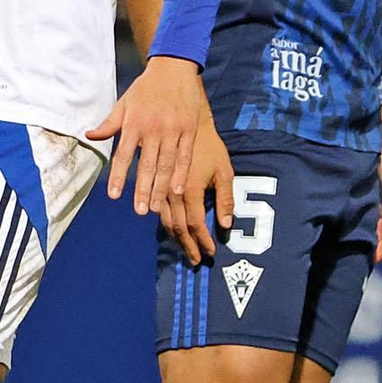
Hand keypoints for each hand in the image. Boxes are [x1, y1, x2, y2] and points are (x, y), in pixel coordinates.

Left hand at [87, 54, 203, 215]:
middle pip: (147, 164)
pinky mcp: (189, 129)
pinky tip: (177, 189)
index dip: (119, 176)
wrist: (173, 68)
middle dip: (143, 189)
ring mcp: (173, 129)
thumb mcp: (124, 103)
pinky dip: (181, 173)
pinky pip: (185, 155)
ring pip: (166, 163)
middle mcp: (153, 128)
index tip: (115, 195)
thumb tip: (89, 135)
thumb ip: (109, 123)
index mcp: (134, 123)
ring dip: (161, 187)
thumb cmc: (146, 88)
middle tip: (140, 210)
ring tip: (157, 206)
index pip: (124, 154)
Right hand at [160, 106, 234, 264]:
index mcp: (191, 190)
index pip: (196, 224)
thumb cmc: (210, 145)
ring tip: (186, 249)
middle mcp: (173, 193)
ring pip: (166, 221)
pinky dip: (167, 223)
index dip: (203, 242)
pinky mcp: (155, 183)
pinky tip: (173, 230)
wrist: (185, 122)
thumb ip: (225, 198)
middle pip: (179, 228)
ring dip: (176, 238)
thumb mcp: (224, 169)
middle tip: (196, 260)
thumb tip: (226, 224)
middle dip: (188, 246)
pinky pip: (159, 209)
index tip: (209, 253)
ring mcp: (161, 188)